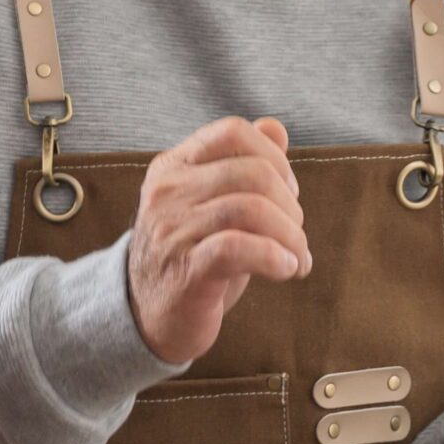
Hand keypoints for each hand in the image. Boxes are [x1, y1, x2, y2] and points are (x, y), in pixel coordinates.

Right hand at [126, 117, 311, 365]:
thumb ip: (243, 163)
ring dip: (291, 236)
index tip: (289, 192)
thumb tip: (275, 127)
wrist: (146, 316)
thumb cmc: (190, 255)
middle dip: (290, 206)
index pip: (233, 132)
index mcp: (174, 166)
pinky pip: (239, 248)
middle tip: (296, 236)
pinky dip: (275, 257)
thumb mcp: (213, 204)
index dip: (274, 158)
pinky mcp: (185, 271)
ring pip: (251, 209)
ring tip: (297, 258)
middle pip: (252, 173)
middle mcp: (168, 192)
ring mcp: (173, 230)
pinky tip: (287, 269)